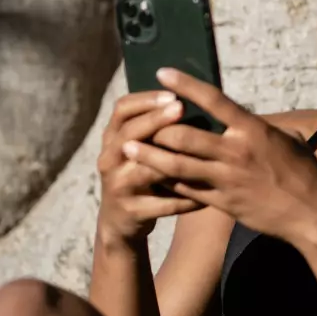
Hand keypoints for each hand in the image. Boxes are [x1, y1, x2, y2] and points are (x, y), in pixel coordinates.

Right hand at [96, 90, 201, 245]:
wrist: (119, 221)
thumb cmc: (138, 174)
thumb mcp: (139, 148)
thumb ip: (155, 127)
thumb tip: (193, 97)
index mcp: (112, 138)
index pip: (122, 110)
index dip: (145, 100)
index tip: (172, 93)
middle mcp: (109, 159)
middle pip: (128, 134)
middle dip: (154, 119)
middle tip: (180, 107)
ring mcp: (117, 187)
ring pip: (143, 169)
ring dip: (171, 159)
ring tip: (198, 151)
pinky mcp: (131, 212)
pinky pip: (162, 204)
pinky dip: (186, 199)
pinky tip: (208, 195)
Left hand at [121, 68, 316, 245]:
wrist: (313, 215)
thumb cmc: (306, 174)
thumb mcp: (291, 142)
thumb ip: (266, 129)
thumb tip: (254, 120)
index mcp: (253, 130)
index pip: (213, 100)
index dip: (185, 85)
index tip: (163, 73)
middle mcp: (236, 151)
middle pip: (183, 134)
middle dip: (157, 127)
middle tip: (141, 122)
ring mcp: (227, 178)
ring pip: (177, 164)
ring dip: (149, 155)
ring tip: (127, 148)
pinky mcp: (222, 203)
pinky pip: (186, 190)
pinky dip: (167, 182)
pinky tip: (152, 177)